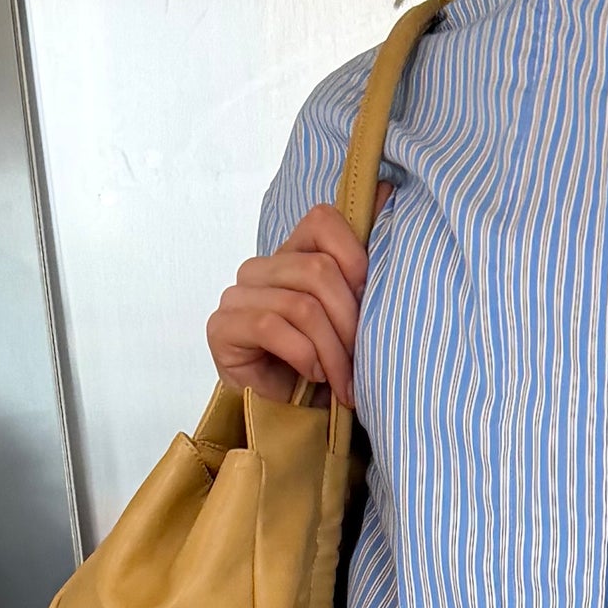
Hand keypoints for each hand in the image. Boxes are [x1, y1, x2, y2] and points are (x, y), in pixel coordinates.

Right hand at [205, 204, 370, 405]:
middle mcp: (261, 267)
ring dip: (333, 350)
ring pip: (301, 304)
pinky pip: (272, 326)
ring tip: (345, 380)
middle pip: (318, 270)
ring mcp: (236, 295)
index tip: (371, 303)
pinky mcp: (222, 327)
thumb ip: (364, 257)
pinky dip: (304, 356)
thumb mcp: (355, 312)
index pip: (323, 220)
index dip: (356, 259)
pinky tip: (314, 377)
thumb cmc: (327, 367)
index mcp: (293, 253)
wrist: (294, 420)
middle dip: (351, 320)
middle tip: (365, 359)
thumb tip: (386, 188)